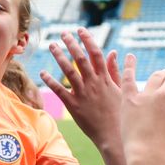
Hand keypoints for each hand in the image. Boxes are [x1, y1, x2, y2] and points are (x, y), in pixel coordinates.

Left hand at [39, 29, 123, 150]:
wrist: (114, 135)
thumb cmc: (120, 113)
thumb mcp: (122, 89)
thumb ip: (116, 70)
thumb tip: (114, 52)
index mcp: (105, 78)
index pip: (96, 53)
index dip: (88, 40)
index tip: (80, 30)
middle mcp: (93, 83)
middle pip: (80, 58)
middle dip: (71, 43)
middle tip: (63, 33)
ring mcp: (83, 94)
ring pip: (69, 71)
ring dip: (59, 56)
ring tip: (52, 45)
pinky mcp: (73, 106)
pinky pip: (59, 91)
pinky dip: (50, 81)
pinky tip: (43, 72)